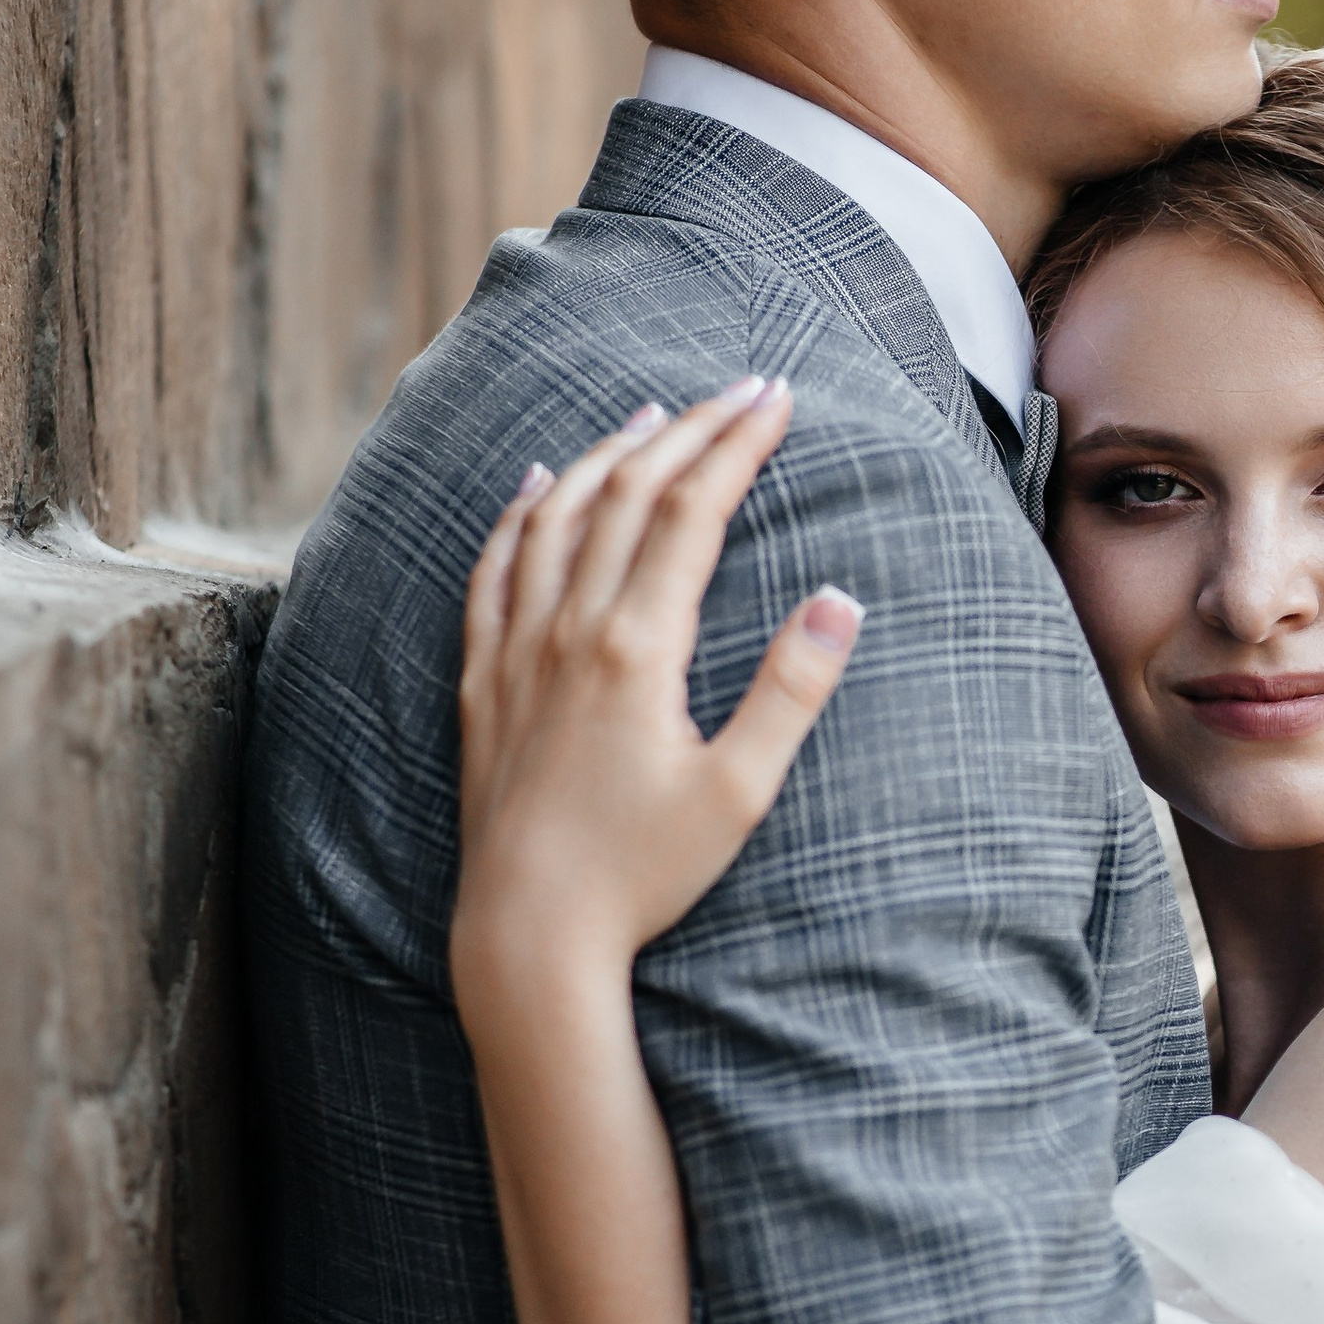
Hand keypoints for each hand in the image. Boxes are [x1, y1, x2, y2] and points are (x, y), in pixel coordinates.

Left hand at [451, 376, 860, 1033]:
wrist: (528, 933)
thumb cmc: (642, 875)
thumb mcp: (738, 794)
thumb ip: (789, 693)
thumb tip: (839, 603)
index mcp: (637, 648)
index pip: (693, 512)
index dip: (738, 445)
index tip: (778, 399)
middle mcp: (568, 631)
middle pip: (630, 495)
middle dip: (690, 430)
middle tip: (740, 390)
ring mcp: (517, 652)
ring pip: (558, 516)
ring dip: (608, 454)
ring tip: (651, 416)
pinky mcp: (484, 682)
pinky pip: (494, 569)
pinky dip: (520, 513)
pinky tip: (537, 485)